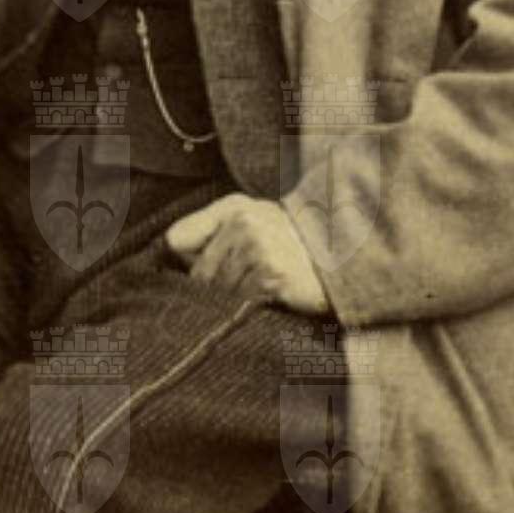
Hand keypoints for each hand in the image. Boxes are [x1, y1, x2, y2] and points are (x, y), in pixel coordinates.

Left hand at [164, 193, 332, 313]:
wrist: (342, 259)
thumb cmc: (291, 244)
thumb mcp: (252, 222)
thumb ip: (211, 231)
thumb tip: (171, 252)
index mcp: (233, 206)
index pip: (177, 237)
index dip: (181, 261)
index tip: (189, 271)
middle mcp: (242, 221)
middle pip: (198, 273)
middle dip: (213, 288)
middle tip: (245, 284)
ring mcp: (257, 247)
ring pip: (218, 291)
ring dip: (234, 299)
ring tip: (260, 288)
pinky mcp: (270, 274)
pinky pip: (241, 301)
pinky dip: (251, 306)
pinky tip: (270, 296)